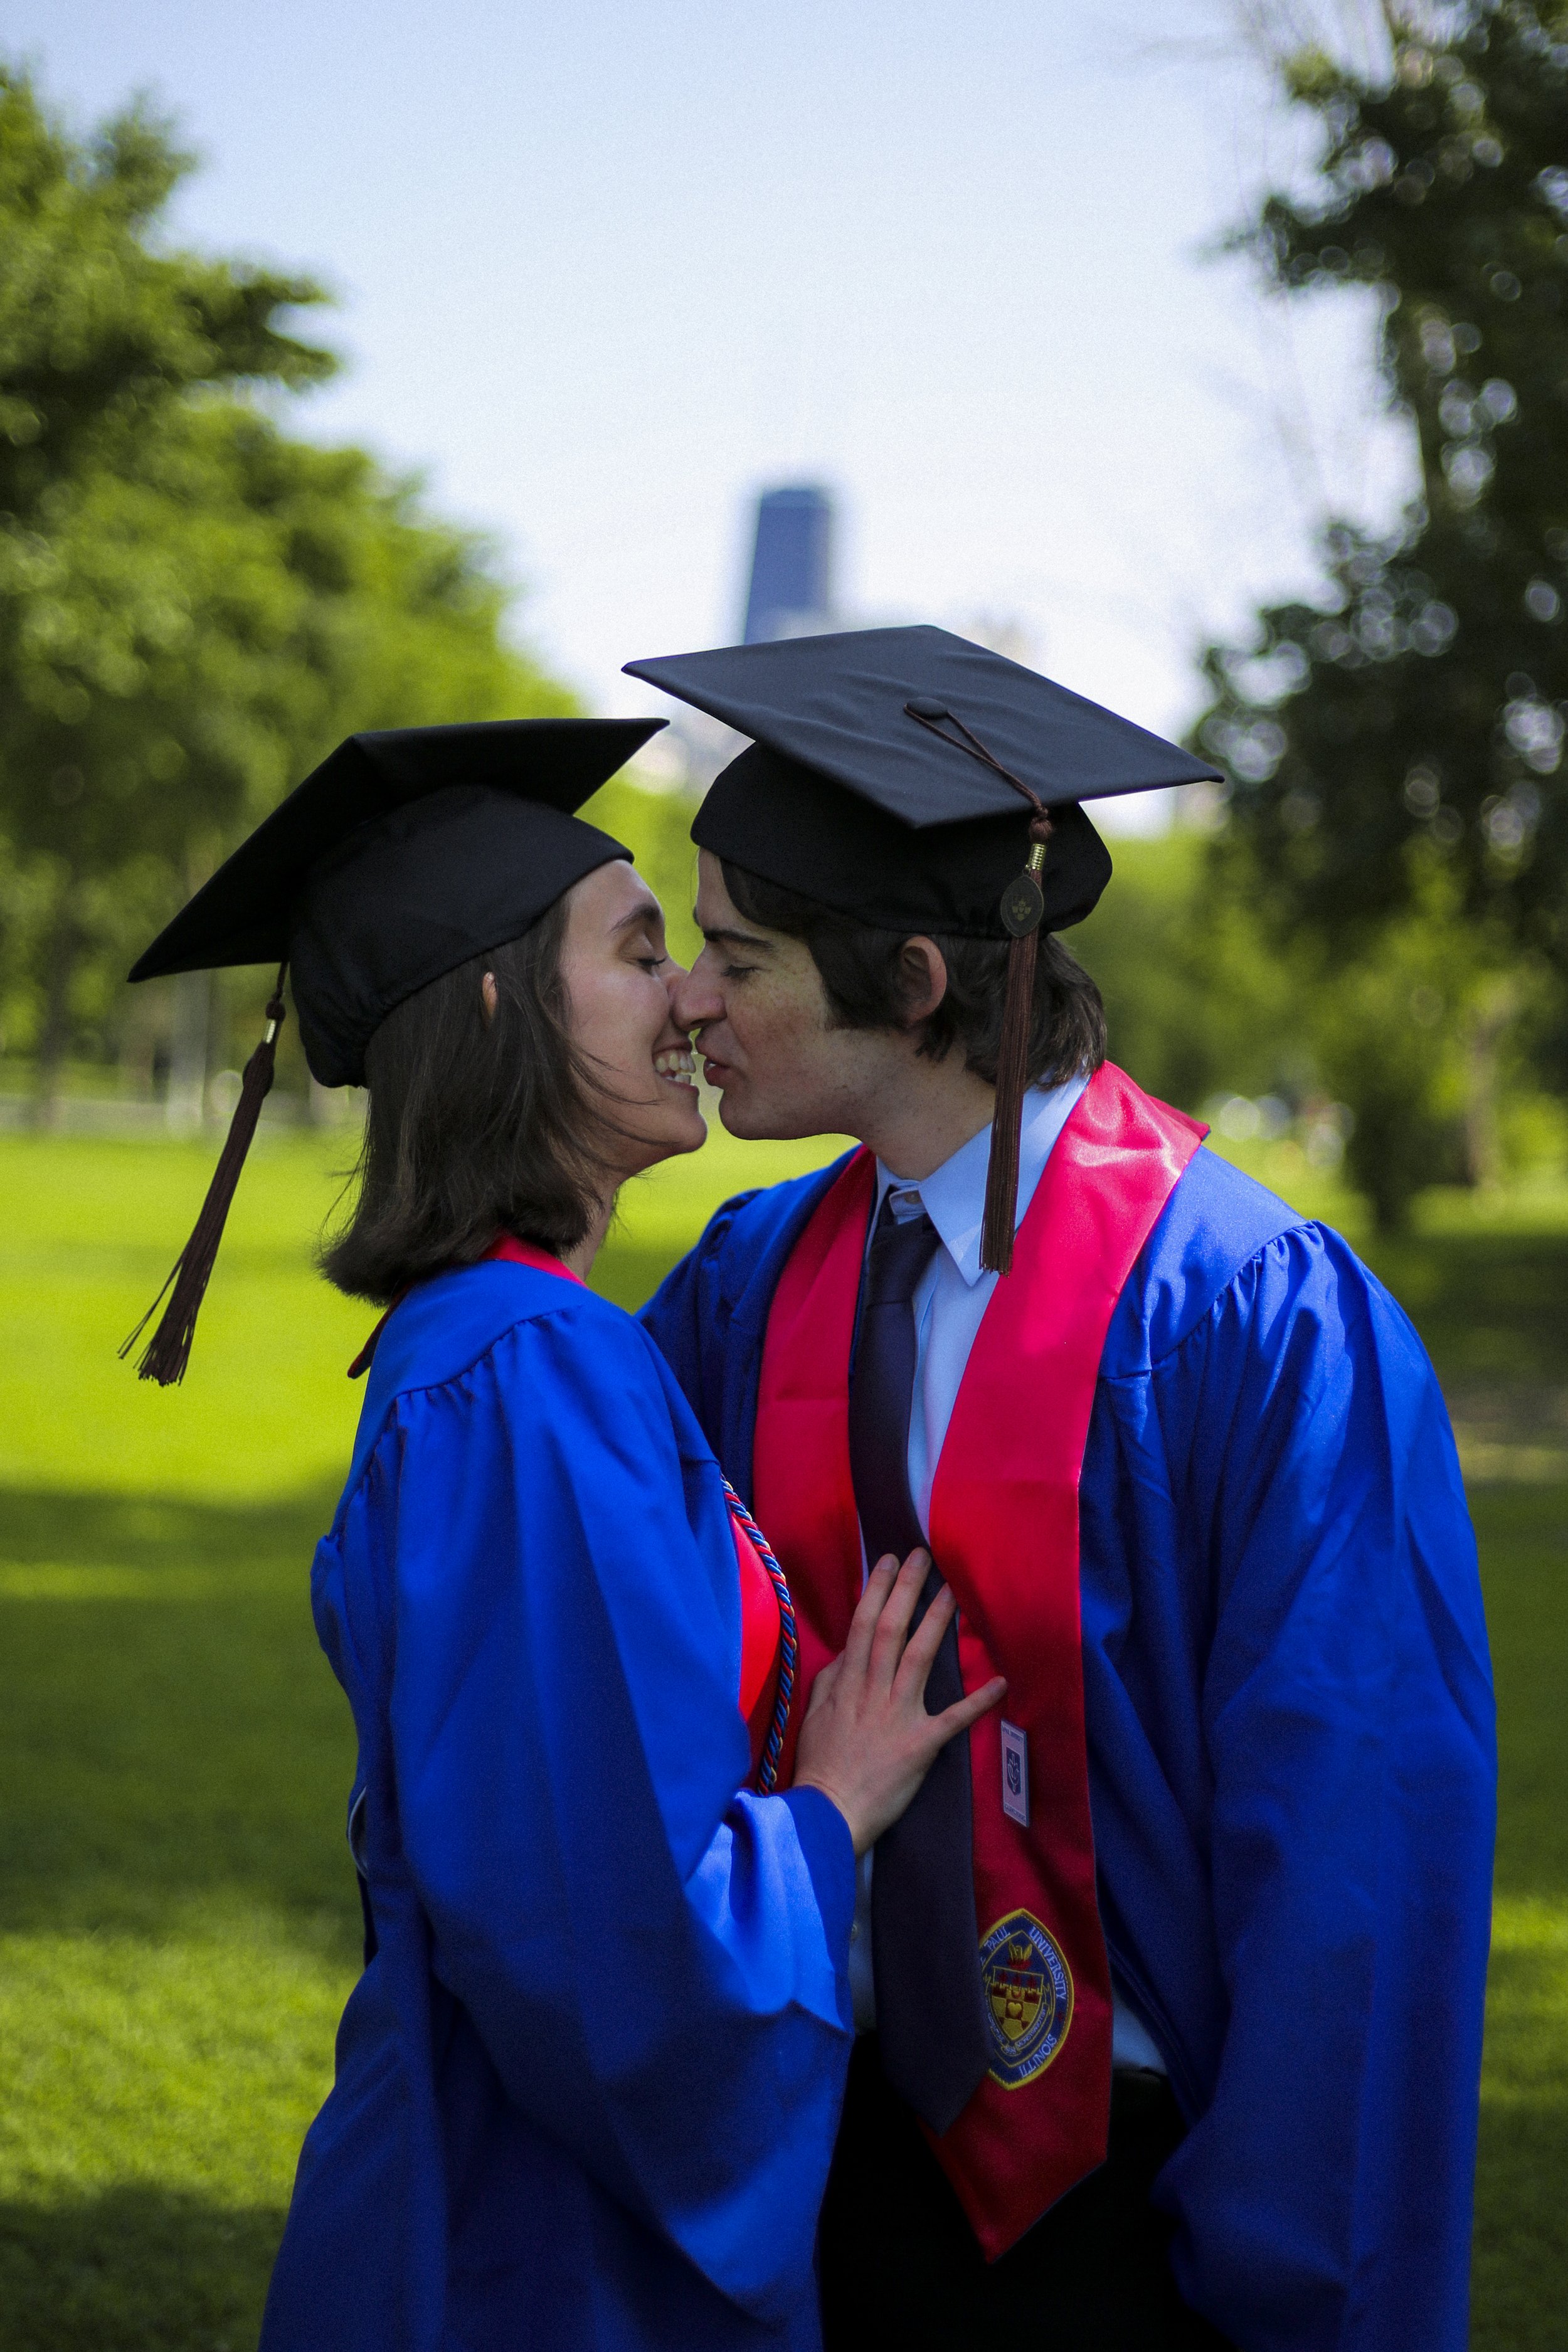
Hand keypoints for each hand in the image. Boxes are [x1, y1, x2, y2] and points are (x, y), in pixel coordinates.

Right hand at [792, 1547, 1005, 1856]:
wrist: (828, 1812)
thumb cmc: (820, 1765)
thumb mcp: (815, 1714)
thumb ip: (831, 1679)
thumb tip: (847, 1652)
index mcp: (847, 1683)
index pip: (863, 1626)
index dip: (876, 1590)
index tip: (888, 1560)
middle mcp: (873, 1691)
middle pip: (891, 1631)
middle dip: (906, 1590)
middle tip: (922, 1557)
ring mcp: (898, 1715)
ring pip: (919, 1659)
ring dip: (936, 1624)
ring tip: (952, 1594)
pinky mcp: (920, 1743)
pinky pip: (953, 1718)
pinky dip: (978, 1700)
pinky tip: (1000, 1681)